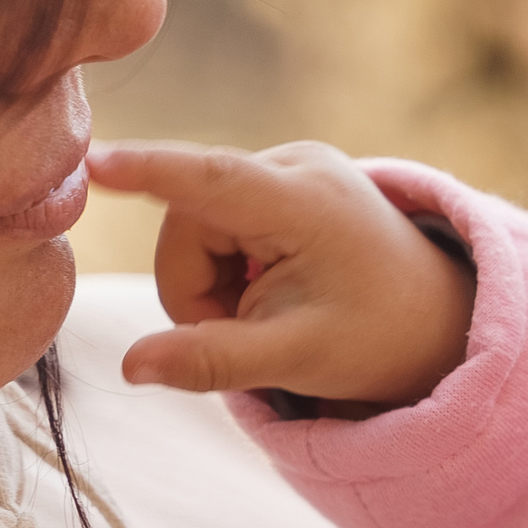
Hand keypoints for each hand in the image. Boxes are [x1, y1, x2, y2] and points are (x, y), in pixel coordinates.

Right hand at [86, 140, 474, 407]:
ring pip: (192, 224)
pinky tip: (270, 285)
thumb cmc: (374, 336)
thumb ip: (214, 360)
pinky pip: (213, 219)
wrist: (431, 315)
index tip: (95, 160)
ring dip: (209, 281)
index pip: (211, 181)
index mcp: (306, 203)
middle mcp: (295, 164)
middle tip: (248, 331)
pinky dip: (225, 265)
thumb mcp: (297, 358)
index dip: (149, 172)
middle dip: (196, 288)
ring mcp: (287, 165)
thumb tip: (130, 368)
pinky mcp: (278, 177)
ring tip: (269, 311)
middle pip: (185, 222)